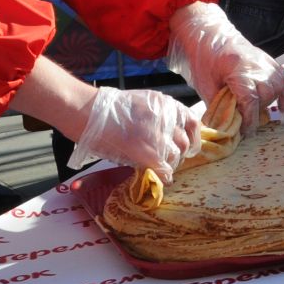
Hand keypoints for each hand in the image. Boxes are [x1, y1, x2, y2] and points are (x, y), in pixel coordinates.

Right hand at [70, 88, 200, 182]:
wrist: (89, 111)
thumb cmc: (109, 108)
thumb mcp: (143, 103)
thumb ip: (159, 117)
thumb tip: (168, 136)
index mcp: (168, 105)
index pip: (194, 123)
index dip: (192, 137)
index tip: (188, 146)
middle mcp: (168, 119)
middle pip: (185, 143)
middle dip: (179, 154)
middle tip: (169, 160)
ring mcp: (159, 137)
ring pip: (176, 157)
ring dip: (169, 165)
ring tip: (159, 168)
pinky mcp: (147, 153)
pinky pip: (164, 170)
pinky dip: (163, 176)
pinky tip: (160, 179)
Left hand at [167, 1, 283, 132]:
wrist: (209, 34)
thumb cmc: (203, 59)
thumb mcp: (205, 85)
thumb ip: (219, 105)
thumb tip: (228, 126)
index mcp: (238, 69)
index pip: (251, 100)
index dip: (249, 120)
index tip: (245, 132)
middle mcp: (257, 64)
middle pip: (266, 95)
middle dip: (257, 111)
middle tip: (245, 121)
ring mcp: (265, 61)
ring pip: (278, 88)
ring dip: (269, 102)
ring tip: (256, 110)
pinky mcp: (269, 61)